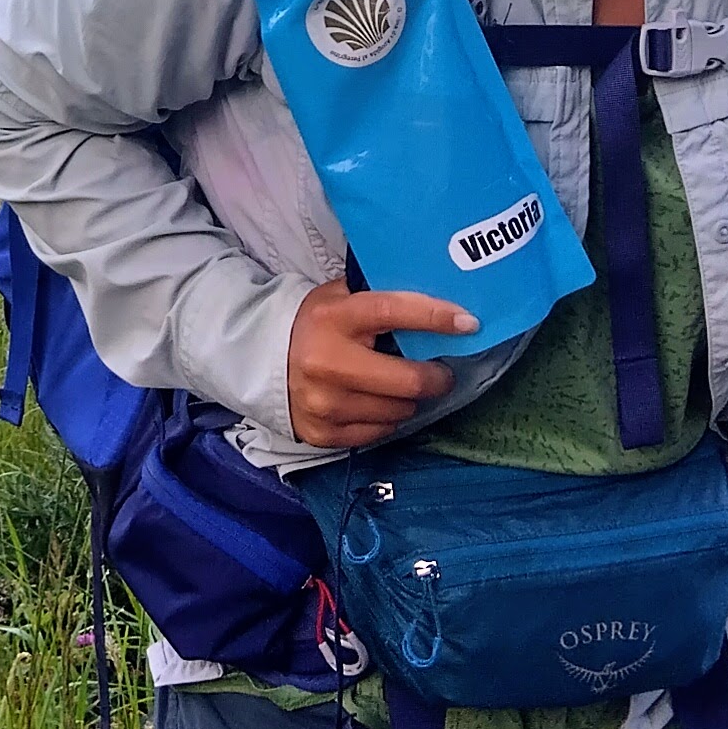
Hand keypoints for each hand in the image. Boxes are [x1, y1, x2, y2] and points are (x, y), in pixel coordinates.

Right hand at [284, 283, 481, 446]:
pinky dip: (386, 418)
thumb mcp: (338, 298)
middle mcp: (327, 362)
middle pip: (407, 381)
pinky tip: (377, 402)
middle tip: (442, 372)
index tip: (469, 322)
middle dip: (435, 377)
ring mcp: (325, 403)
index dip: (435, 317)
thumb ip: (377, 297)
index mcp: (334, 318)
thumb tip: (434, 295)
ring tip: (400, 387)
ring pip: (398, 410)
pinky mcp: (323, 433)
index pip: (392, 312)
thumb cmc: (312, 324)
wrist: (259, 360)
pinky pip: (379, 431)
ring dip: (409, 399)